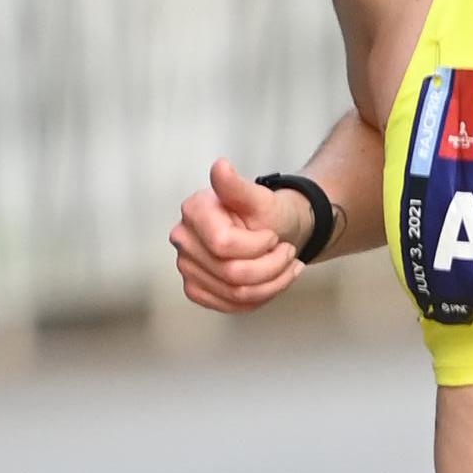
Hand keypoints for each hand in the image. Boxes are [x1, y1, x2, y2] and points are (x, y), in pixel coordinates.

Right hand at [168, 159, 302, 313]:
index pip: (224, 244)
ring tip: (286, 266)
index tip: (272, 235)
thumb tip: (220, 166)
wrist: (274, 231)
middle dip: (272, 266)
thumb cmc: (267, 213)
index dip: (257, 245)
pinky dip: (261, 296)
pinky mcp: (196, 289)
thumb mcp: (260, 198)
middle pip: (232, 273)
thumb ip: (237, 187)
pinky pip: (231, 306)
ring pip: (235, 294)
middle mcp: (184, 239)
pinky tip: (273, 280)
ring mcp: (187, 267)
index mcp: (194, 211)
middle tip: (288, 253)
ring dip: (272, 284)